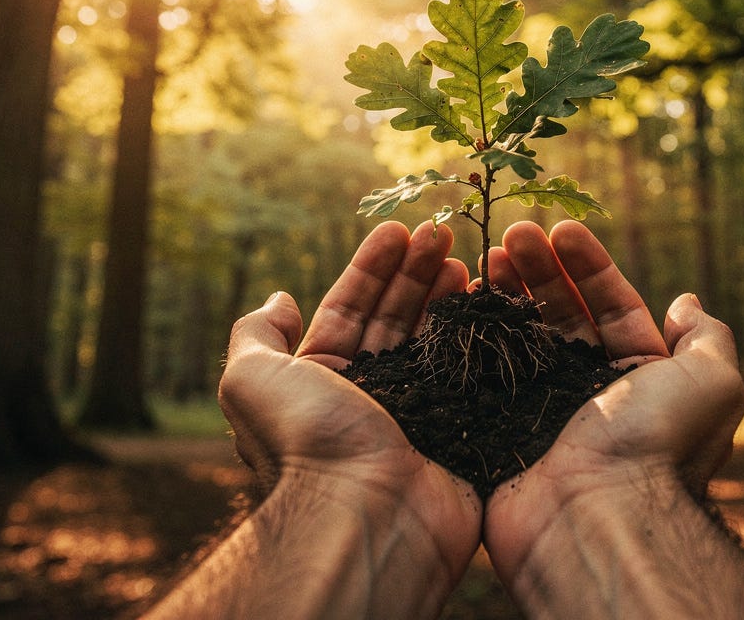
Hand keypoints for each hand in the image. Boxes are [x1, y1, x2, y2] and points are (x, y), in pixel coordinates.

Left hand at [214, 220, 479, 616]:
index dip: (372, 268)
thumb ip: (255, 336)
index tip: (398, 230)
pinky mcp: (459, 433)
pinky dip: (480, 337)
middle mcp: (369, 398)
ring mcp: (418, 415)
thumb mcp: (252, 380)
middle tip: (442, 233)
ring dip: (448, 296)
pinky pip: (471, 375)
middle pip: (395, 319)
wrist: (367, 513)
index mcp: (321, 384)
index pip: (348, 311)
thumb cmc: (307, 442)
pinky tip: (490, 301)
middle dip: (416, 273)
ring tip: (467, 258)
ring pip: (435, 342)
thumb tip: (278, 300)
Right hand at [481, 221, 743, 605]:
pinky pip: (482, 373)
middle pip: (560, 315)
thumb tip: (686, 302)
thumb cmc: (656, 445)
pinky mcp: (498, 431)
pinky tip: (460, 299)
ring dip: (505, 292)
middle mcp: (589, 394)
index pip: (611, 307)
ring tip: (483, 254)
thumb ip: (708, 338)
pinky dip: (472, 336)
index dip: (588, 265)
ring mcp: (540, 411)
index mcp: (638, 380)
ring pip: (518, 338)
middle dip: (538, 270)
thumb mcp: (711, 383)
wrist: (594, 516)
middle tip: (511, 234)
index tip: (560, 229)